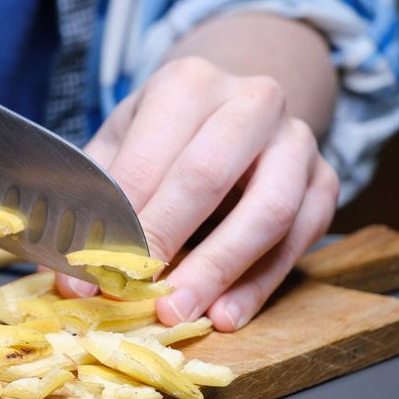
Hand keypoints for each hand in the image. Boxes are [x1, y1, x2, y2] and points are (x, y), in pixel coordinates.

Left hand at [57, 56, 339, 331]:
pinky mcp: (325, 180)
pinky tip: (225, 314)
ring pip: (267, 211)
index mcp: (186, 84)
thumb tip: (72, 276)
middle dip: (167, 243)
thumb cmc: (164, 136)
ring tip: (179, 312)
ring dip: (219, 270)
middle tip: (137, 295)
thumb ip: (97, 200)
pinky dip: (259, 285)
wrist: (234, 107)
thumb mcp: (121, 145)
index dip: (114, 226)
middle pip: (208, 177)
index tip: (87, 278)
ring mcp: (296, 140)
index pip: (146, 163)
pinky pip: (299, 239)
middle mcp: (251, 102)